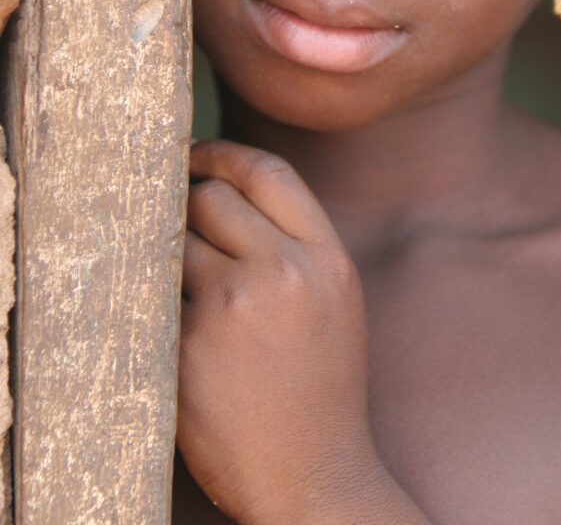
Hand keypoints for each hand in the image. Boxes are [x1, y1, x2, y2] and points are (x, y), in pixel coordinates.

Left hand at [177, 140, 382, 524]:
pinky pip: (154, 297)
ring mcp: (231, 309)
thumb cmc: (321, 385)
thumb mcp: (334, 299)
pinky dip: (155, 302)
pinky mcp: (186, 349)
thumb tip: (227, 187)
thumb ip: (295, 241)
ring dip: (165, 253)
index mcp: (326, 257)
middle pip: (210, 198)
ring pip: (172, 242)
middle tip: (172, 221)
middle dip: (185, 204)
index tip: (195, 155)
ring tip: (175, 280)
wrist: (312, 477)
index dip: (223, 154)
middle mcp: (283, 273)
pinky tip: (170, 327)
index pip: (267, 172)